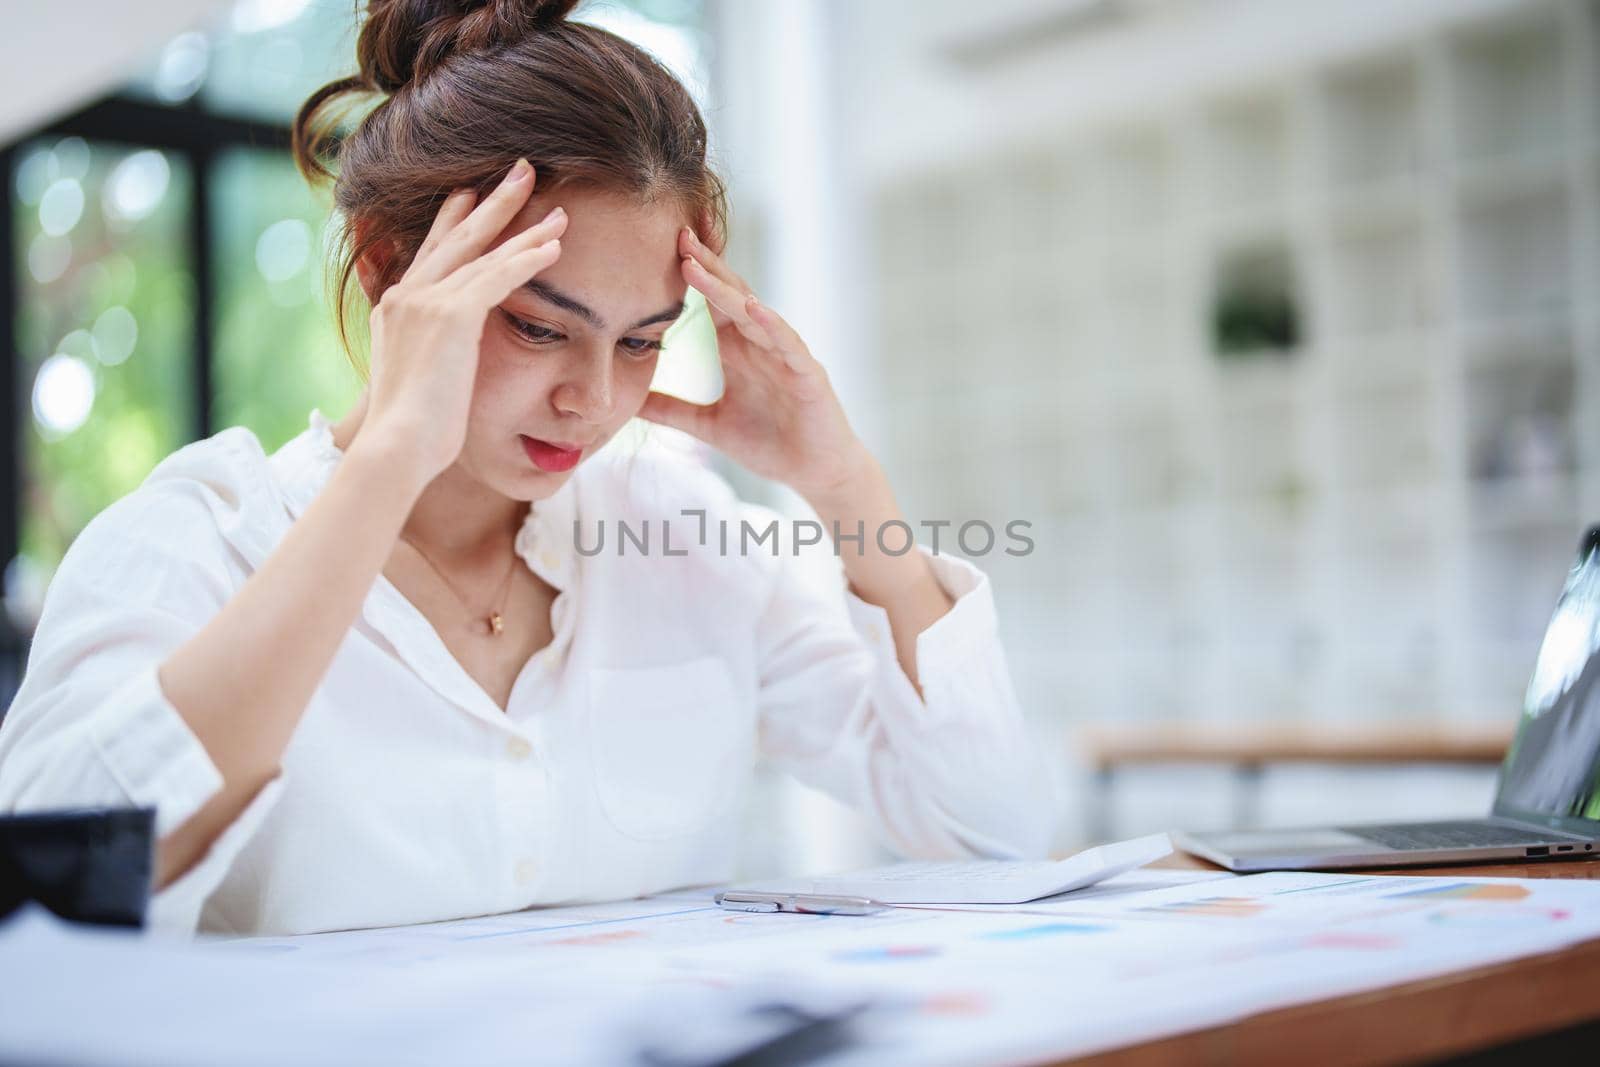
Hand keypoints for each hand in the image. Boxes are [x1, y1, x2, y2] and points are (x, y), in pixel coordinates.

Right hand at [354, 159, 566, 485]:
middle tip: (521, 171)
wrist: (397, 446)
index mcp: (396, 309)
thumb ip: (429, 357)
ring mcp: (426, 301)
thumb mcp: (415, 383)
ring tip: (558, 208)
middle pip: (457, 237)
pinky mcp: (451, 316)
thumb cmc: (411, 433)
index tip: (473, 196)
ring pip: (483, 253)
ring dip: (525, 228)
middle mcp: (407, 295)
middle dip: (492, 203)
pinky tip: (554, 245)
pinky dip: (527, 259)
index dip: (455, 221)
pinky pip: (498, 277)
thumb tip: (442, 361)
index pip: (432, 254)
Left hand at [638, 228, 870, 502]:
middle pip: (730, 294)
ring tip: (696, 264)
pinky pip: (788, 343)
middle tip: (677, 234)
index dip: (688, 276)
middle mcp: (761, 343)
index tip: (658, 247)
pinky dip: (772, 324)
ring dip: (725, 288)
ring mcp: (785, 355)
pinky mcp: (807, 373)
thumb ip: (670, 410)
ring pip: (753, 311)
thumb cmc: (770, 445)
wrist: (816, 473)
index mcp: (738, 349)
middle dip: (705, 265)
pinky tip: (753, 308)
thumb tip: (627, 403)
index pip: (710, 302)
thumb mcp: (707, 426)